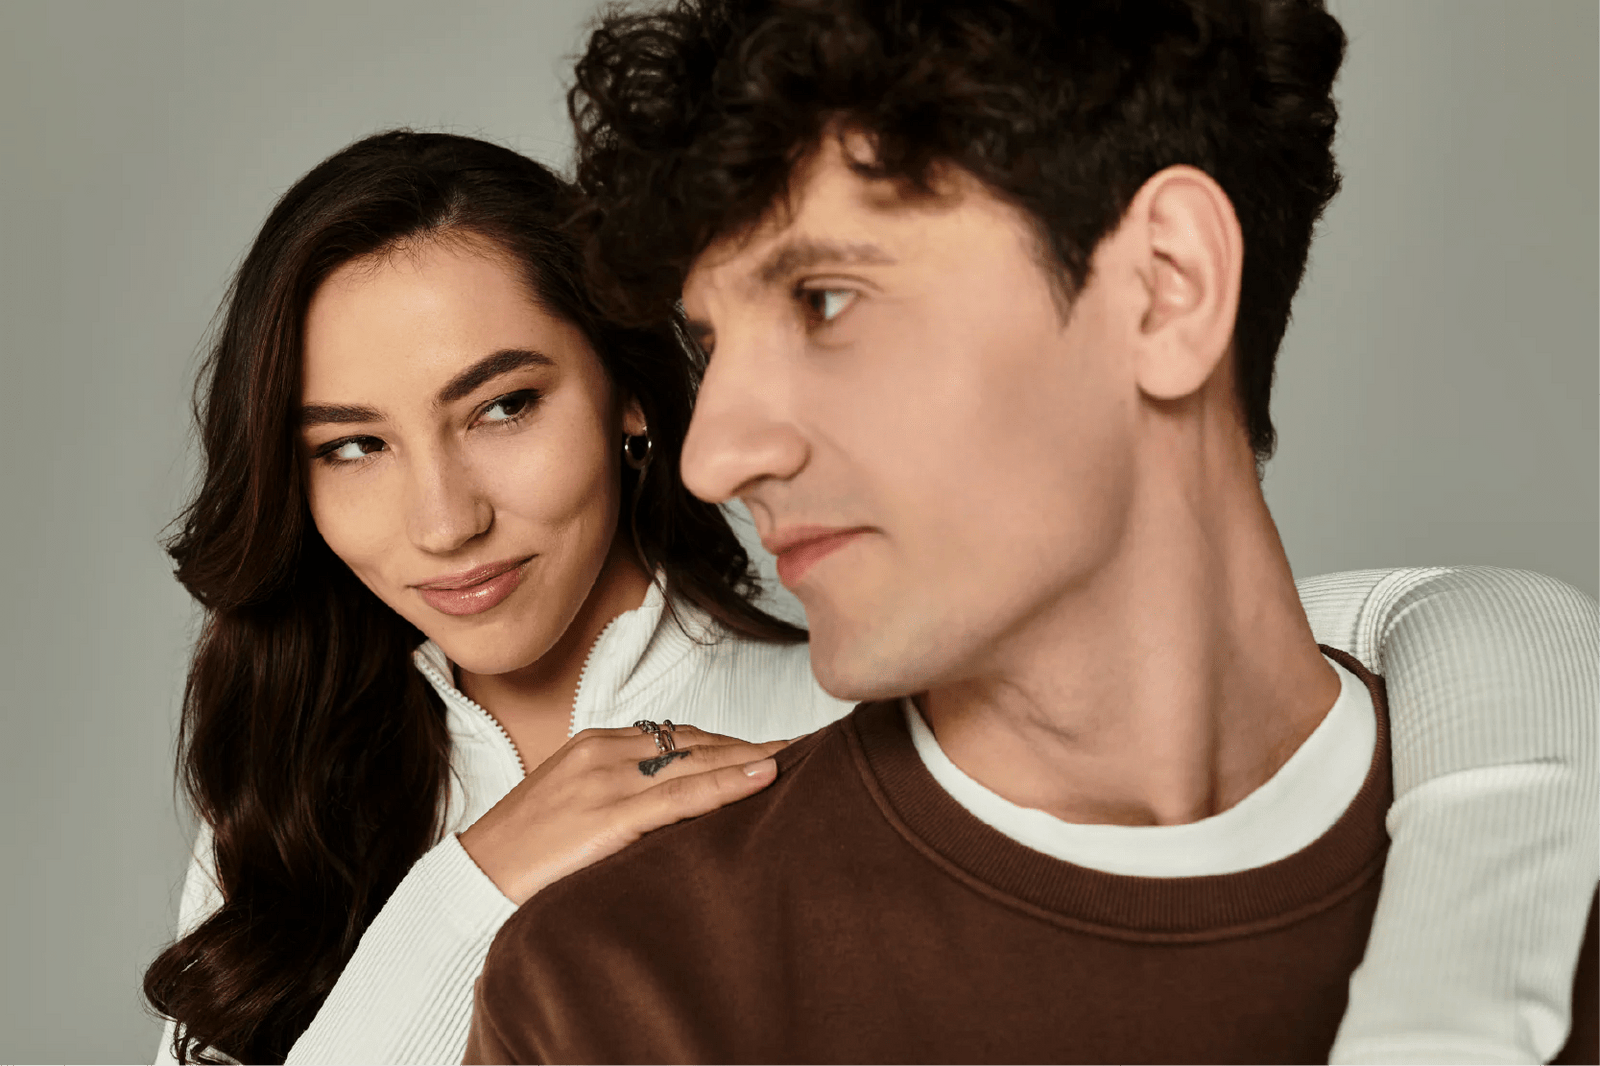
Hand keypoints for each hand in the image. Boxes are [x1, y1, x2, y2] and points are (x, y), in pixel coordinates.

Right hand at [458, 724, 788, 904]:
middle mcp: (604, 751)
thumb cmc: (523, 852)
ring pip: (696, 761)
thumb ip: (618, 794)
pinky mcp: (610, 814)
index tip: (764, 746)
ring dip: (750, 758)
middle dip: (746, 745)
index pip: (675, 736)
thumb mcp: (571, 805)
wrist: (473, 879)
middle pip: (693, 742)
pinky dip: (726, 783)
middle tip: (797, 745)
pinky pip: (682, 795)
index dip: (724, 741)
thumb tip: (670, 805)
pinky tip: (761, 777)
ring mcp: (607, 780)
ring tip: (793, 758)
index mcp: (594, 744)